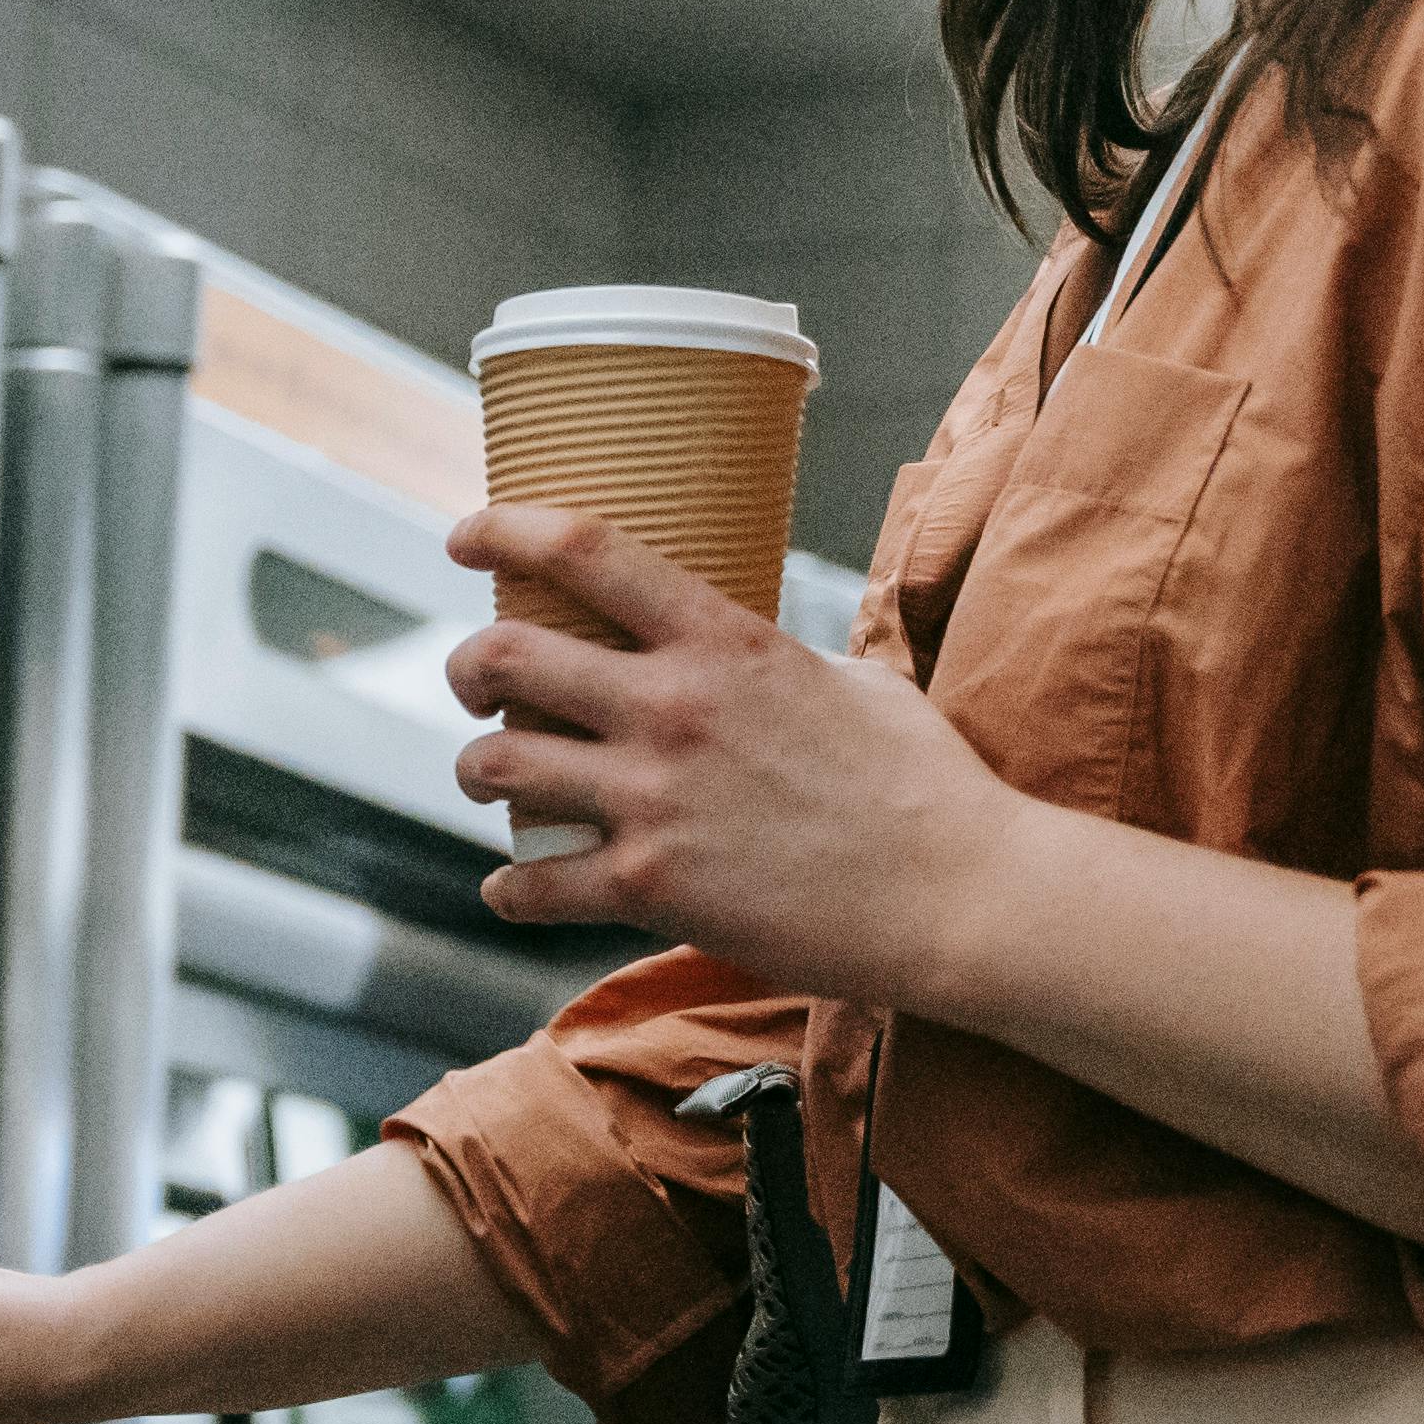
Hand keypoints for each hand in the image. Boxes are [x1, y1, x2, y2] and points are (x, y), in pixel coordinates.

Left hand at [441, 505, 1028, 1006]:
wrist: (957, 895)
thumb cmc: (927, 787)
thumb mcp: (858, 684)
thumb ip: (784, 663)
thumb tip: (762, 659)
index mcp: (724, 643)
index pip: (587, 552)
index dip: (506, 529)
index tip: (468, 535)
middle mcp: (672, 708)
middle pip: (505, 656)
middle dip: (466, 666)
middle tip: (473, 683)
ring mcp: (653, 799)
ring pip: (493, 765)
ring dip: (476, 770)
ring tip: (494, 780)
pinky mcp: (650, 887)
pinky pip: (531, 883)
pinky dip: (510, 888)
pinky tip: (516, 888)